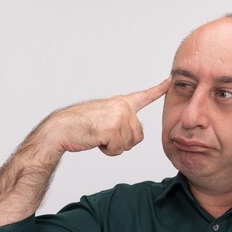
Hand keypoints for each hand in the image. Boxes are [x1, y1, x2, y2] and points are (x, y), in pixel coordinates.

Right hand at [49, 76, 170, 155]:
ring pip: (129, 144)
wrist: (61, 128)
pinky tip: (96, 139)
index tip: (170, 81)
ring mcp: (119, 117)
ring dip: (114, 146)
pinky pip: (118, 149)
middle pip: (138, 136)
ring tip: (98, 135)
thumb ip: (122, 121)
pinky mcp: (113, 129)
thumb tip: (135, 135)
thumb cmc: (80, 125)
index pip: (143, 96)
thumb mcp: (105, 118)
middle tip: (104, 134)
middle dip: (123, 142)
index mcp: (120, 103)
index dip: (158, 90)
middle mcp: (122, 107)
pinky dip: (107, 150)